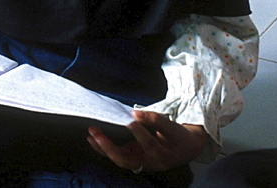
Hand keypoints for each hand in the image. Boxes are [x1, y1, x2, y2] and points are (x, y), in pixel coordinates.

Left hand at [86, 110, 207, 173]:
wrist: (185, 148)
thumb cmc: (180, 137)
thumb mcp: (172, 127)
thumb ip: (155, 119)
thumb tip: (135, 114)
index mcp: (163, 156)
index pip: (148, 144)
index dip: (138, 131)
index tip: (129, 118)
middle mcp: (150, 163)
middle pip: (127, 159)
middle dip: (108, 147)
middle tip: (95, 133)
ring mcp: (140, 162)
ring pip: (119, 159)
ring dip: (103, 148)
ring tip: (91, 135)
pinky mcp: (134, 157)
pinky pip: (117, 155)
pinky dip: (105, 148)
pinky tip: (94, 139)